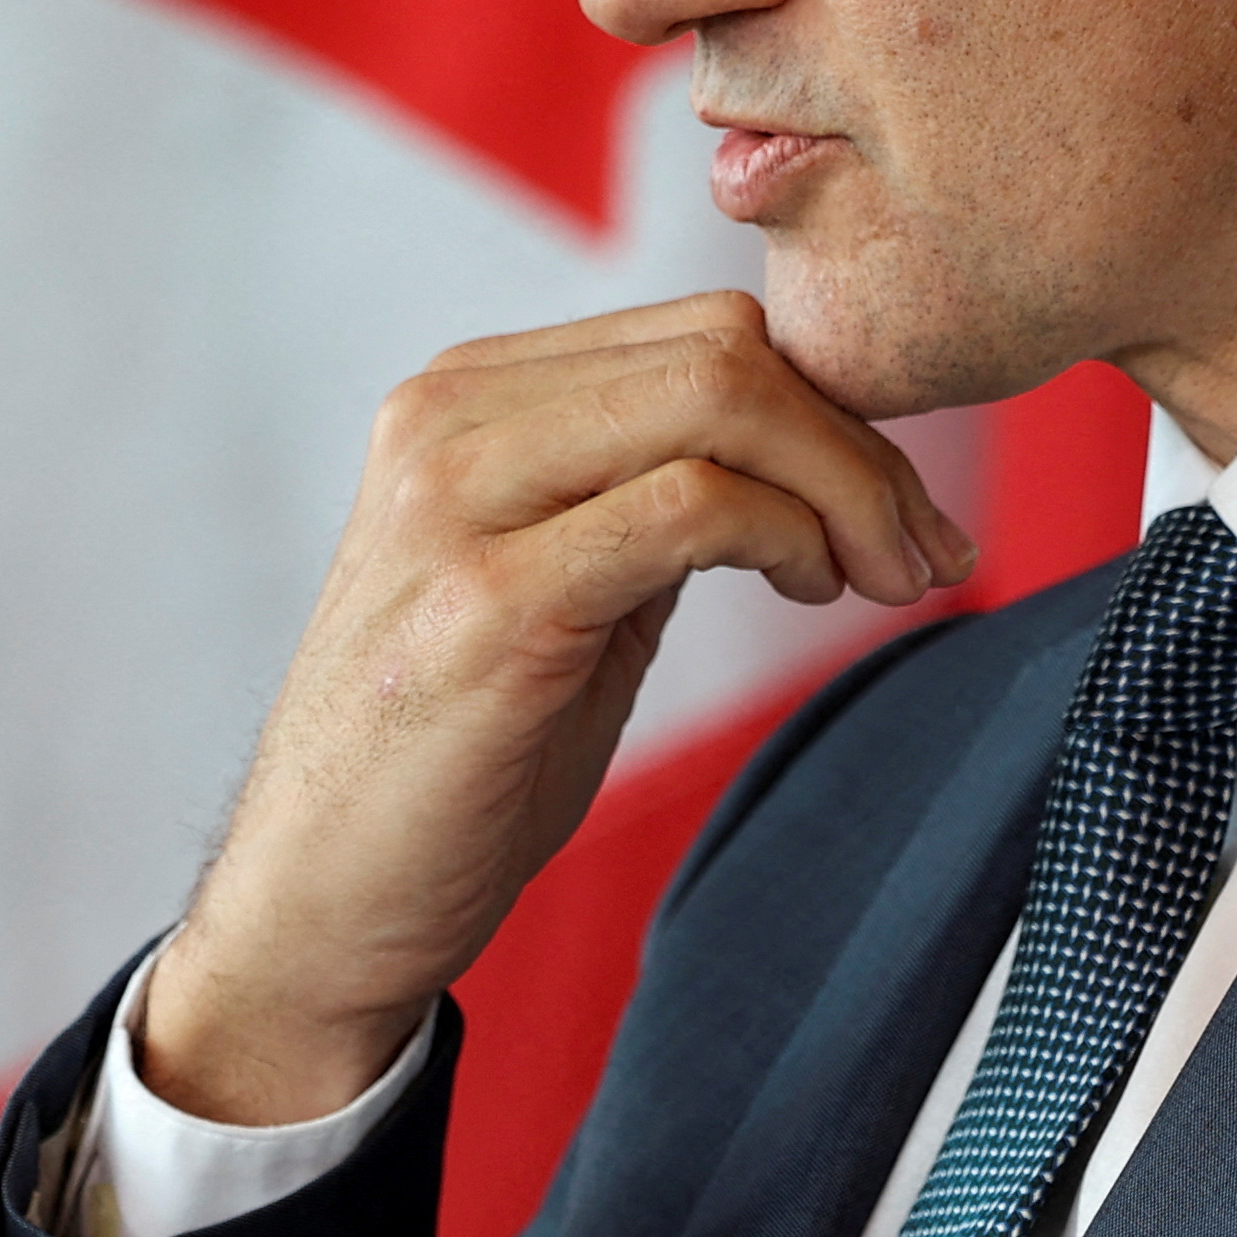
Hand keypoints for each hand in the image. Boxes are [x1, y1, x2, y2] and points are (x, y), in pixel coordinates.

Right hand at [139, 289, 967, 1124]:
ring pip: (719, 395)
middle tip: (921, 553)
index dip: (831, 407)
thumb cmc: (450, 764)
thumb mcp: (556, 595)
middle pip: (723, 344)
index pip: (697, 331)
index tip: (901, 510)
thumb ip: (643, 504)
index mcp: (463, 400)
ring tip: (882, 578)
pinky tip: (815, 589)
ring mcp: (459, 498)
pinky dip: (791, 533)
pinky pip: (693, 505)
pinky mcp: (490, 598)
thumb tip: (806, 457)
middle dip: (860, 443)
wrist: (316, 905)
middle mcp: (448, 417)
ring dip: (847, 485)